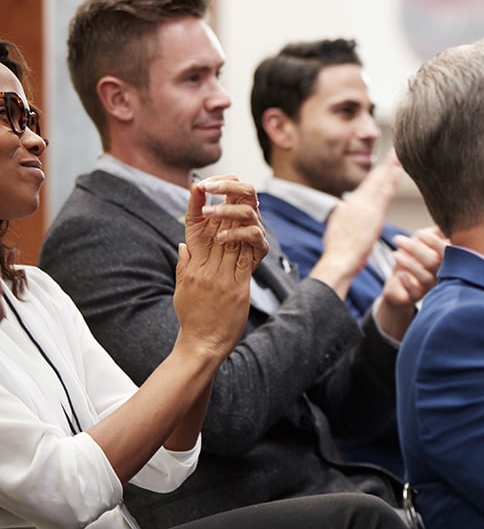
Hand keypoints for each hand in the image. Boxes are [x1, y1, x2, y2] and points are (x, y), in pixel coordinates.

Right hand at [174, 175, 266, 358]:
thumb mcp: (183, 287)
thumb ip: (185, 263)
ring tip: (243, 198)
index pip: (193, 231)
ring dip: (237, 217)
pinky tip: (256, 227)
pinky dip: (250, 242)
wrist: (202, 344)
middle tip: (228, 184)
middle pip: (214, 230)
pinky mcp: (237, 288)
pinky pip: (245, 260)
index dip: (196, 207)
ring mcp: (221, 278)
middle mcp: (205, 269)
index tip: (198, 187)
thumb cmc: (192, 318)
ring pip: (230, 240)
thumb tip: (185, 243)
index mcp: (192, 266)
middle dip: (221, 205)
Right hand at [312, 156, 403, 294]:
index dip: (377, 175)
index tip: (385, 165)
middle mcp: (355, 203)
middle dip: (385, 165)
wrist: (338, 261)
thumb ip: (344, 217)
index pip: (367, 188)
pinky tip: (397, 170)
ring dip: (389, 168)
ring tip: (399, 155)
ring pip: (379, 183)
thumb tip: (345, 209)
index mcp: (348, 207)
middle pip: (373, 180)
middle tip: (396, 151)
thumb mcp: (338, 230)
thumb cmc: (338, 253)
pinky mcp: (373, 216)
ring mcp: (364, 208)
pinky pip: (384, 194)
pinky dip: (390, 180)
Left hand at [375, 226, 446, 339]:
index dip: (434, 242)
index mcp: (445, 260)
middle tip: (398, 239)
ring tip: (395, 254)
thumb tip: (440, 220)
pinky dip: (407, 282)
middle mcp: (441, 274)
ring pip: (426, 277)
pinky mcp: (417, 298)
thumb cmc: (412, 262)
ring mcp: (430, 288)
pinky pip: (415, 292)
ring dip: (410, 264)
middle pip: (434, 262)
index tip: (418, 233)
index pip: (446, 250)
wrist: (398, 288)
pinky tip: (399, 273)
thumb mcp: (421, 245)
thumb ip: (432, 233)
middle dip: (416, 249)